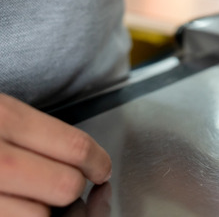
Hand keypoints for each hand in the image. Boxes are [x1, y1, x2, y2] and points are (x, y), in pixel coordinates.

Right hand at [0, 94, 111, 215]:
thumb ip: (31, 130)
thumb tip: (78, 156)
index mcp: (6, 118)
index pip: (76, 146)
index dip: (98, 163)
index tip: (102, 169)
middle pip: (66, 185)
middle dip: (72, 185)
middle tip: (64, 181)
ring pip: (41, 214)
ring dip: (42, 207)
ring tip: (29, 193)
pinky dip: (19, 216)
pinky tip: (12, 203)